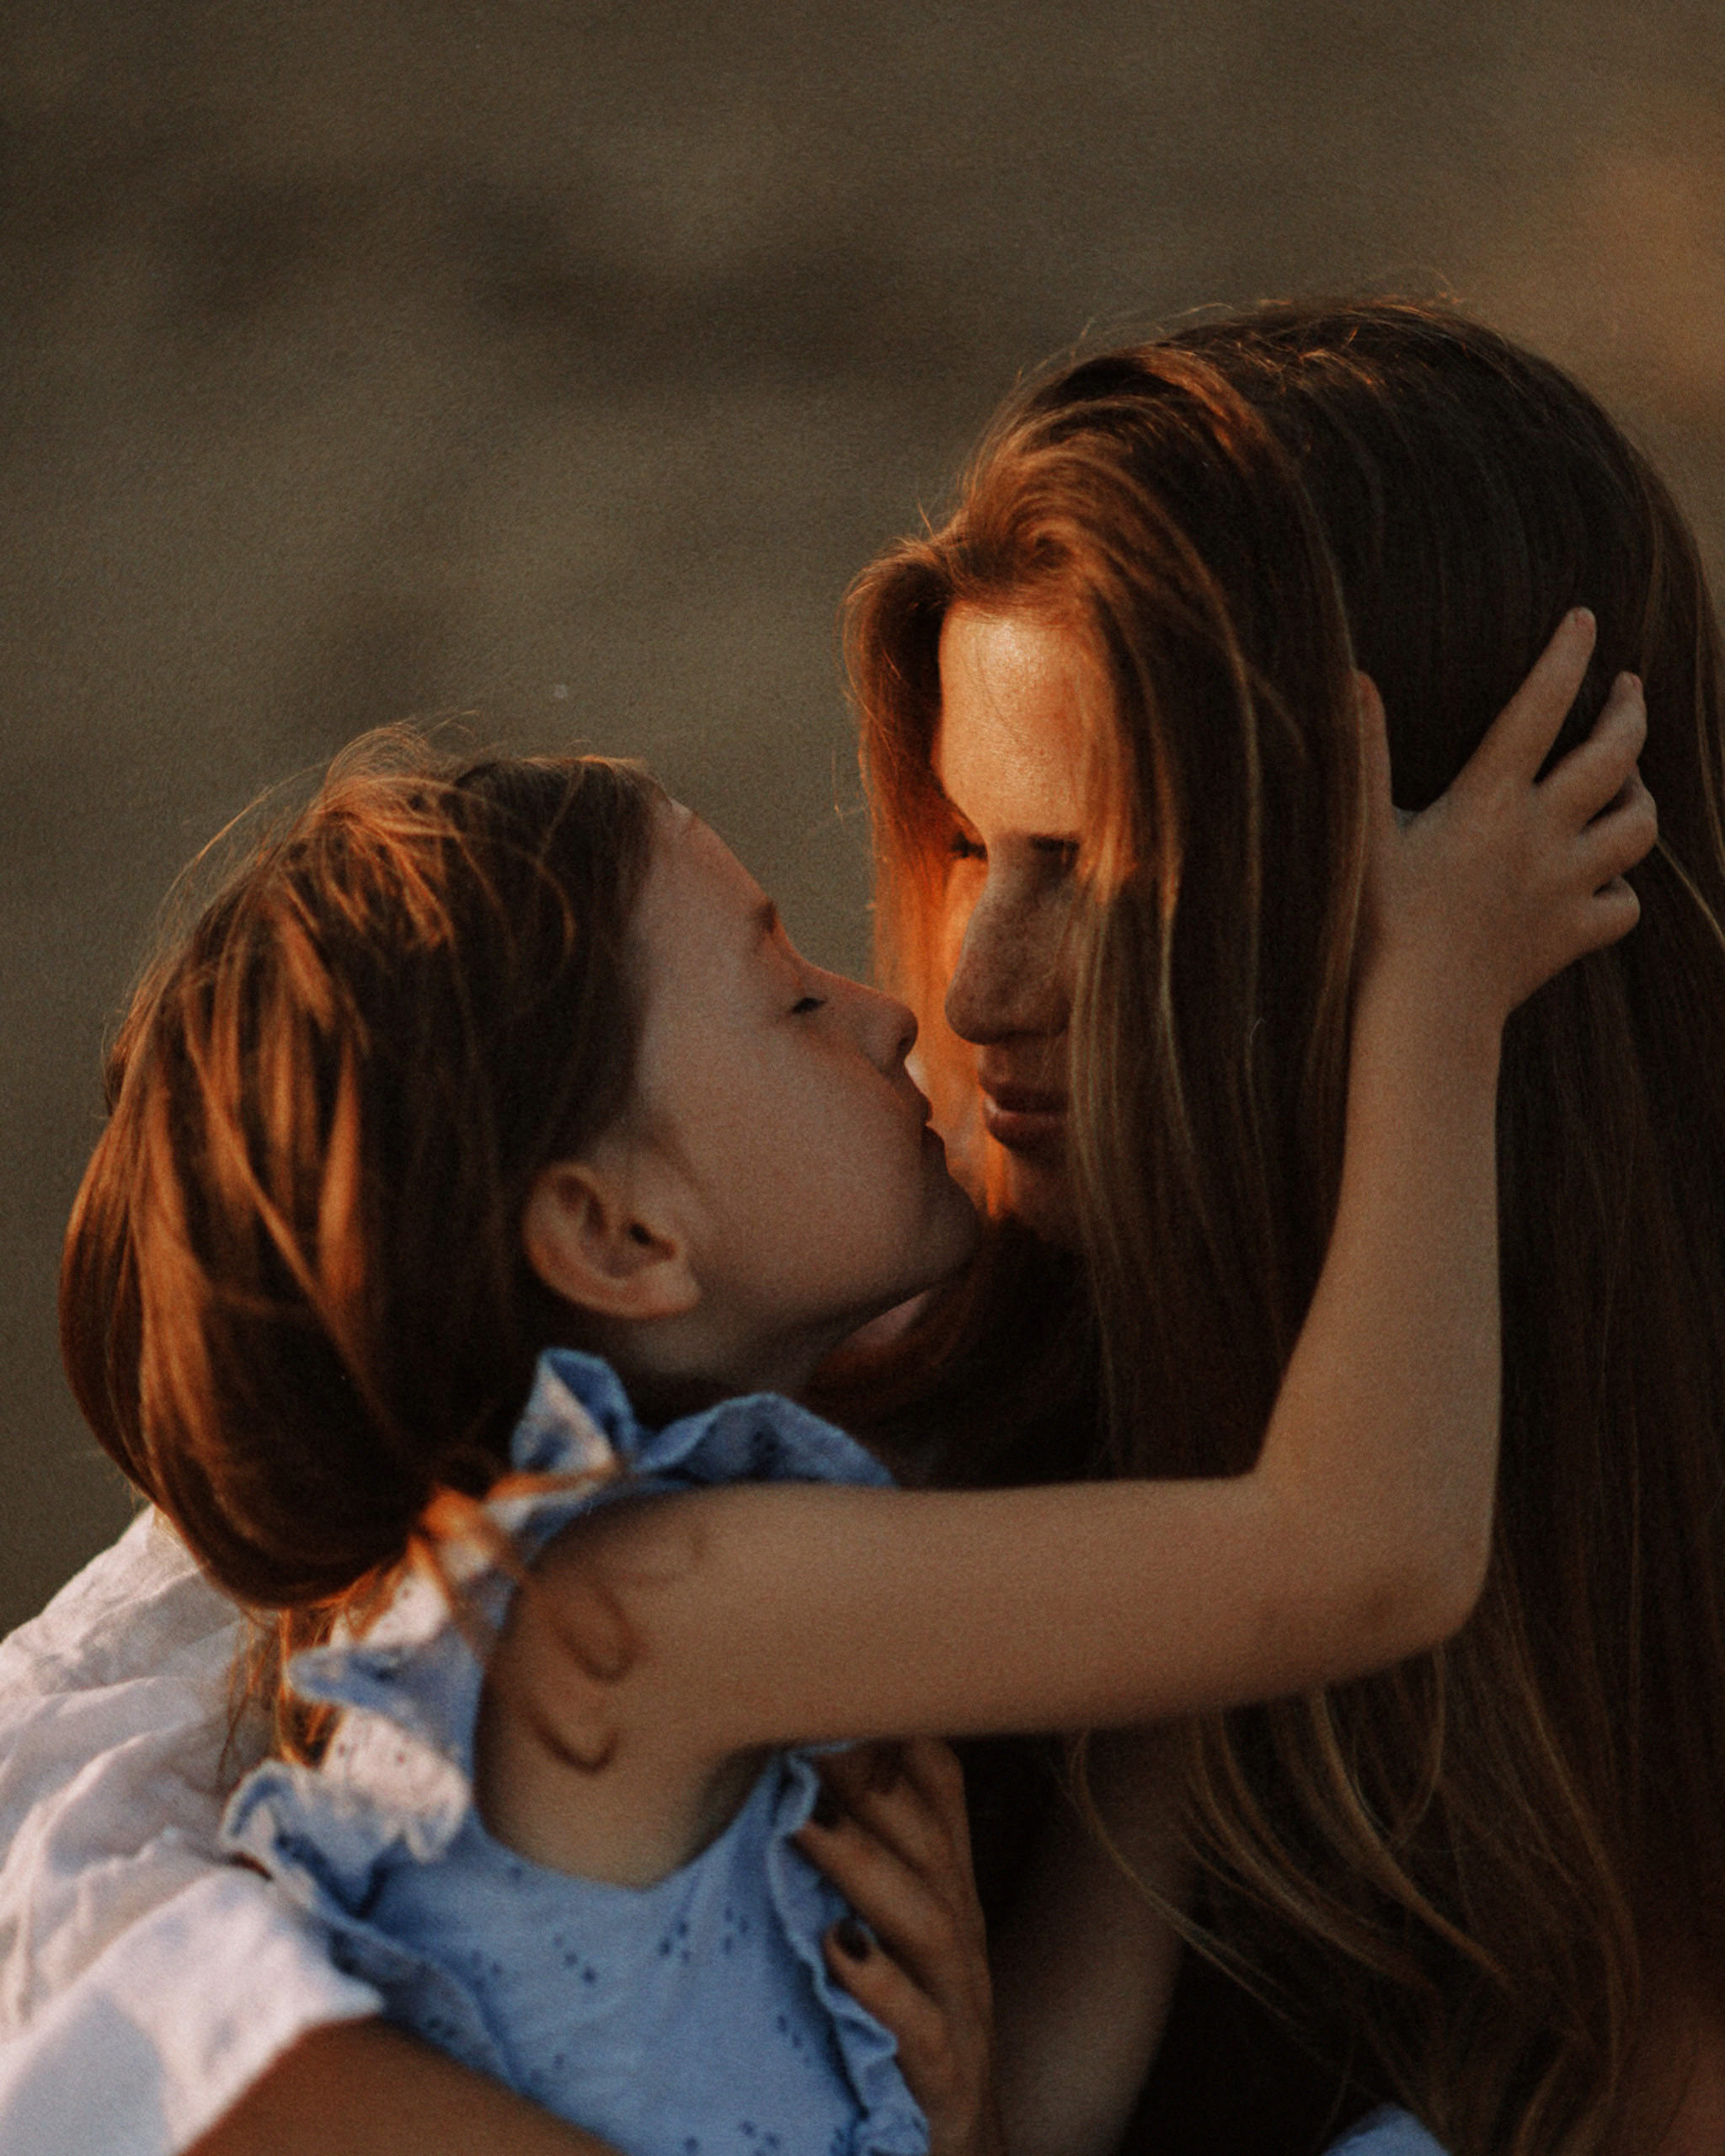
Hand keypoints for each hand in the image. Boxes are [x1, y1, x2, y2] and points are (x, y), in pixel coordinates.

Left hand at [793, 1738, 1004, 2155]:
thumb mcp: (885, 1918)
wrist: (953, 2142)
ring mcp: (960, 2003)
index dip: (889, 1732)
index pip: (934, 1788)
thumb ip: (849, 1843)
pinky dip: (884, 1990)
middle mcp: (958, 1929)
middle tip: (796, 1730)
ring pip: (925, 1920)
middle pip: (926, 1838)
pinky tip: (840, 1954)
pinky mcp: (945, 2077)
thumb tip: (774, 1753)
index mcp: (943, 1883)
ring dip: (863, 1867)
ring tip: (803, 1824)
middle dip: (865, 1781)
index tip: (824, 1680)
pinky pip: (922, 2028)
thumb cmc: (903, 2012)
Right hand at [1359, 607, 1655, 1043]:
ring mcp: (1565, 887)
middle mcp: (1540, 836)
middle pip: (1616, 757)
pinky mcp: (1574, 935)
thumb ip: (1366, 753)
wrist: (1419, 1018)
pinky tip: (1602, 879)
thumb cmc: (1377, 925)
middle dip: (1630, 711)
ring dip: (1641, 794)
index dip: (1567, 656)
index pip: (1540, 708)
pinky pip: (1625, 905)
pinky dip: (1621, 887)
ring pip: (1639, 827)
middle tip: (1627, 688)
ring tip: (1629, 780)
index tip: (1584, 619)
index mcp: (1488, 802)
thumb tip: (1355, 677)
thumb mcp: (1362, 833)